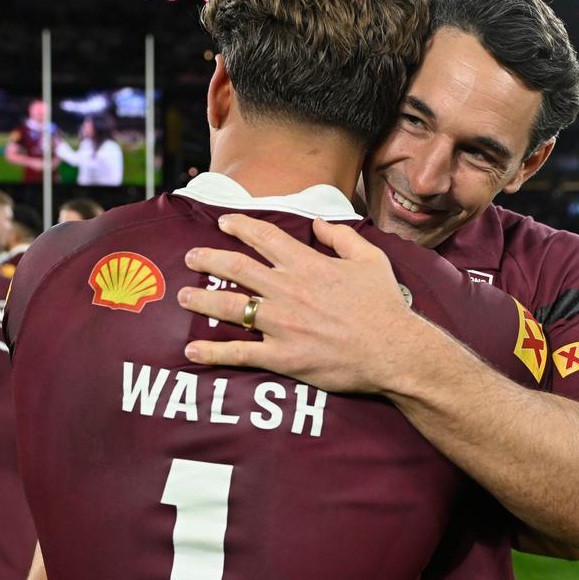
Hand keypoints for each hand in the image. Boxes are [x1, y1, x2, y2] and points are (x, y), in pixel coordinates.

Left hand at [177, 214, 424, 393]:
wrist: (394, 351)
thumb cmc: (385, 307)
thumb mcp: (370, 260)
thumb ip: (342, 238)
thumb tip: (318, 223)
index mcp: (307, 265)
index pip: (264, 238)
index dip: (240, 226)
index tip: (223, 222)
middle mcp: (288, 290)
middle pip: (236, 268)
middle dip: (208, 259)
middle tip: (191, 256)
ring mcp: (282, 324)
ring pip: (229, 306)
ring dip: (202, 299)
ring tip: (184, 295)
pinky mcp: (283, 357)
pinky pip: (239, 353)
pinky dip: (213, 352)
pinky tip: (192, 349)